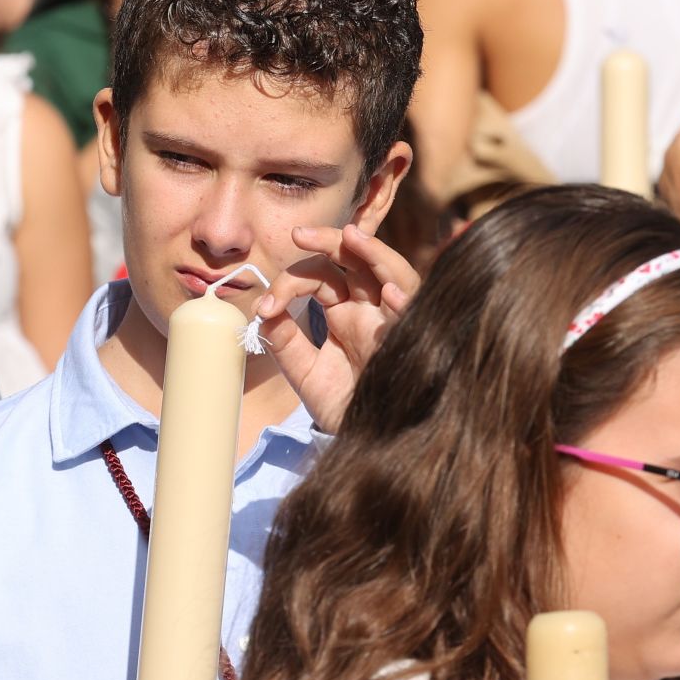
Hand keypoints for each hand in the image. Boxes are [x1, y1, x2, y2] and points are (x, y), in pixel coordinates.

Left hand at [251, 224, 419, 433]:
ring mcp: (395, 324)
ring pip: (395, 274)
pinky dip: (405, 303)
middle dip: (332, 241)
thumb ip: (285, 341)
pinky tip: (389, 293)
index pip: (322, 276)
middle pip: (359, 261)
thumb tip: (263, 310)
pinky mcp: (413, 344)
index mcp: (347, 313)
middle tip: (299, 234)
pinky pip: (417, 317)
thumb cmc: (343, 407)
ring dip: (374, 253)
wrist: (369, 445)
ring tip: (351, 236)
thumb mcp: (306, 373)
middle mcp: (373, 311)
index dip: (291, 282)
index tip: (265, 307)